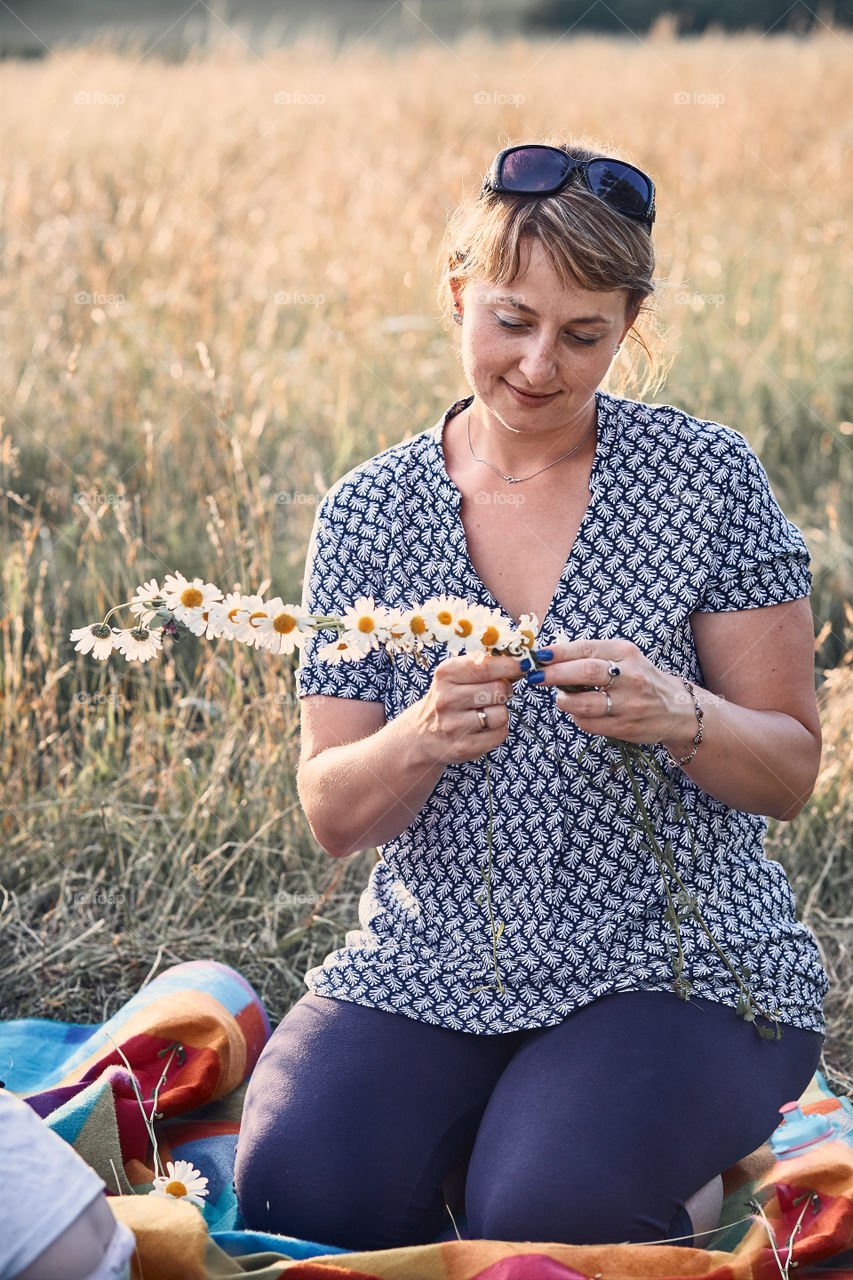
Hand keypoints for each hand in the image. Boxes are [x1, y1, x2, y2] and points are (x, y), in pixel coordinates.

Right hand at [410, 651, 519, 764]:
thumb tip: (521, 662)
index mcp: (445, 674)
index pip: (485, 666)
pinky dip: (498, 730)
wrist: (422, 736)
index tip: (523, 665)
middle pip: (499, 689)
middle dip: (506, 690)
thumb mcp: (456, 676)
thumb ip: (484, 666)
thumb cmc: (448, 699)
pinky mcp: (463, 748)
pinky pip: (500, 734)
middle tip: (498, 692)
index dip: (511, 665)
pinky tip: (483, 728)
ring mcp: (453, 725)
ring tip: (486, 712)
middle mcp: (446, 699)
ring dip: (501, 712)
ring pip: (502, 714)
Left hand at [528, 637, 692, 744]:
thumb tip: (550, 658)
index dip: (558, 653)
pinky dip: (577, 717)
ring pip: (583, 703)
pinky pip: (589, 723)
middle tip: (534, 676)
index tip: (538, 656)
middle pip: (585, 672)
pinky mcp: (625, 727)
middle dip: (553, 674)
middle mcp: (630, 676)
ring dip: (563, 700)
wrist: (676, 709)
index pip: (586, 649)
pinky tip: (578, 712)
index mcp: (626, 653)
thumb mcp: (624, 658)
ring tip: (560, 697)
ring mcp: (629, 704)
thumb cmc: (640, 679)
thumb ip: (592, 656)